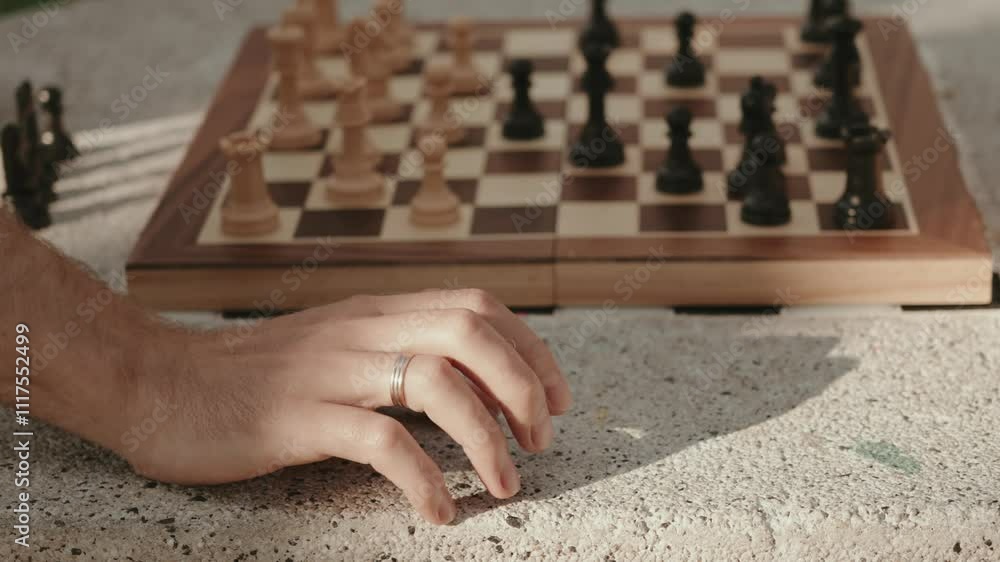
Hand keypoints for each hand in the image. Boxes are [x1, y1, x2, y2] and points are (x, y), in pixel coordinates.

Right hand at [115, 289, 571, 523]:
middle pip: (471, 331)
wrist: (161, 383)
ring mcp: (331, 370)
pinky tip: (438, 511)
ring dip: (486, 436)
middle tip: (541, 439)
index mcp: (376, 310)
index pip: (477, 305)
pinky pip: (381, 442)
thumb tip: (470, 382)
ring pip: (437, 382)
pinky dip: (422, 479)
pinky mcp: (299, 417)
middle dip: (524, 384)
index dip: (530, 348)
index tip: (555, 397)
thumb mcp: (336, 345)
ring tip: (505, 482)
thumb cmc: (254, 374)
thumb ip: (395, 350)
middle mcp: (362, 329)